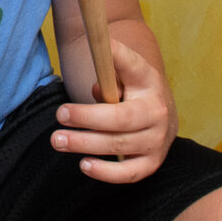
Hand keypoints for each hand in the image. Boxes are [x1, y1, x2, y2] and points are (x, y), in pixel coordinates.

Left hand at [52, 38, 174, 181]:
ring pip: (119, 145)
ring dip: (86, 144)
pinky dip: (106, 172)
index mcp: (148, 81)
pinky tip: (84, 164)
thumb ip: (108, 74)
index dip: (116, 56)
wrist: (162, 114)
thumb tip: (96, 90)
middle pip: (121, 117)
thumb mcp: (123, 73)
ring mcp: (157, 140)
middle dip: (87, 117)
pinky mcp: (151, 163)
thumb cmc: (133, 91)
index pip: (132, 66)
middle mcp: (156, 112)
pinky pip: (128, 173)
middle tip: (60, 114)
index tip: (98, 47)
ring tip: (59, 141)